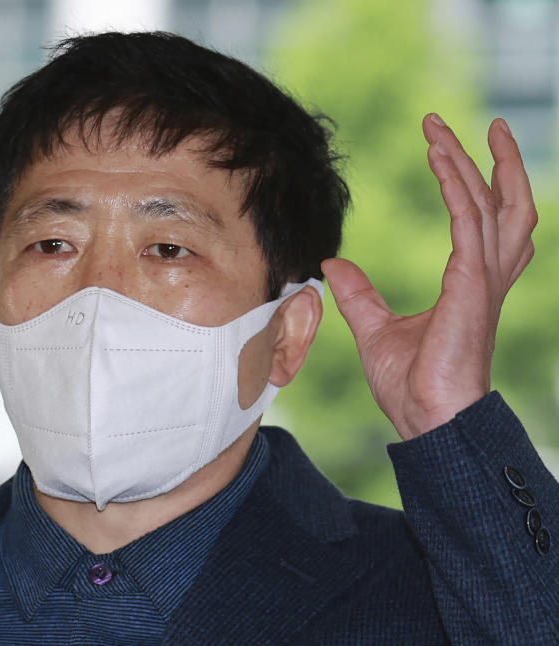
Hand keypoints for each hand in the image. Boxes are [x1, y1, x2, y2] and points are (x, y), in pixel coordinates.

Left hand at [321, 114, 536, 439]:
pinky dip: (457, 187)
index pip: (484, 219)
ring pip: (491, 203)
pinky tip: (440, 159)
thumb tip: (331, 265)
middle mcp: (485, 275)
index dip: (473, 181)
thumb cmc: (411, 385)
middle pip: (504, 202)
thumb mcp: (375, 329)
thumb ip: (358, 294)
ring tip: (447, 130)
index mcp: (471, 283)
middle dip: (491, 160)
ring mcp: (483, 280)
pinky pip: (469, 222)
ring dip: (470, 163)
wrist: (428, 420)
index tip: (449, 146)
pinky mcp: (471, 285)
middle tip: (470, 122)